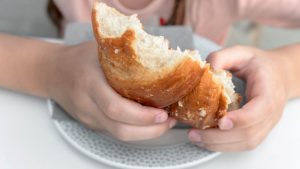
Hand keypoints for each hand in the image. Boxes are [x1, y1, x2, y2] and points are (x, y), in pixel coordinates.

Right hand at [45, 41, 175, 140]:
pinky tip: (146, 122)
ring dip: (145, 133)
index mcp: (89, 82)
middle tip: (168, 121)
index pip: (115, 107)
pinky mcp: (90, 124)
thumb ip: (127, 53)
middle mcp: (87, 104)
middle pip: (119, 129)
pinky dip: (134, 130)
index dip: (142, 115)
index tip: (162, 113)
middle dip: (149, 131)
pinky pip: (114, 131)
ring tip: (162, 123)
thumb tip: (162, 55)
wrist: (51, 72)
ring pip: (118, 135)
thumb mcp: (100, 48)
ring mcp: (88, 117)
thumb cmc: (78, 58)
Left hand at [188, 46, 287, 150]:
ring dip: (219, 144)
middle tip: (195, 133)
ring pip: (246, 143)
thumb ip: (222, 57)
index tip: (221, 122)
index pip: (259, 111)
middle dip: (219, 137)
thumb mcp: (241, 53)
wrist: (278, 74)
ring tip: (195, 138)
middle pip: (249, 133)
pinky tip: (206, 140)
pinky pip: (243, 144)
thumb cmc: (259, 64)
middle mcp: (271, 113)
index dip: (241, 119)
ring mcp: (266, 124)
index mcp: (269, 92)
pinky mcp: (258, 130)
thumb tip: (205, 71)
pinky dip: (223, 145)